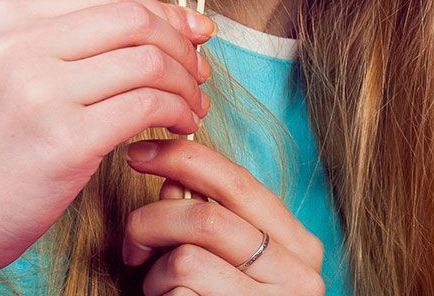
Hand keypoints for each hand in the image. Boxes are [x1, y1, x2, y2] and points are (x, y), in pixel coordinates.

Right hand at [0, 0, 214, 288]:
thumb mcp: (6, 72)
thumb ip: (71, 42)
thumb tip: (168, 21)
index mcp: (6, 19)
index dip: (162, 11)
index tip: (190, 34)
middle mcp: (20, 46)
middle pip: (135, 20)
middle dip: (180, 44)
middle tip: (197, 73)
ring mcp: (41, 91)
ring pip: (149, 61)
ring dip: (185, 84)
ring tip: (191, 107)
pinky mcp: (64, 140)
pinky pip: (146, 107)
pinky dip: (176, 113)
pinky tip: (177, 129)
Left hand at [124, 138, 325, 295]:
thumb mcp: (232, 261)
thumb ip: (212, 218)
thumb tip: (172, 180)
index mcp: (299, 246)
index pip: (239, 182)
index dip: (184, 158)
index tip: (140, 152)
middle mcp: (298, 275)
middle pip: (205, 217)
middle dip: (152, 221)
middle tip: (134, 242)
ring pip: (186, 257)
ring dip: (155, 272)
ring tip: (159, 289)